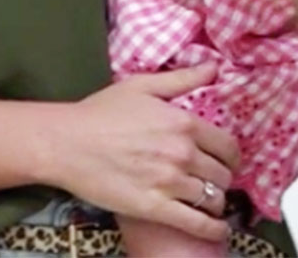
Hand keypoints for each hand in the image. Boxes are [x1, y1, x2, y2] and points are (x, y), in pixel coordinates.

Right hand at [51, 65, 236, 242]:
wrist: (65, 143)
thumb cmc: (100, 112)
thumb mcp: (142, 86)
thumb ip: (182, 79)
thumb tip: (214, 68)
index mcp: (183, 122)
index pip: (227, 145)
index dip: (232, 156)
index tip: (227, 161)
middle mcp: (182, 152)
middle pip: (223, 173)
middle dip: (224, 179)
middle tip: (216, 182)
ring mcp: (169, 182)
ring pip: (212, 198)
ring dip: (216, 202)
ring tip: (211, 203)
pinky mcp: (154, 208)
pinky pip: (196, 223)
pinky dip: (212, 229)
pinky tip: (218, 230)